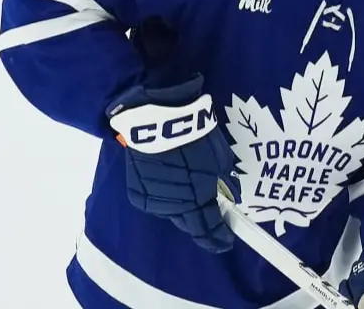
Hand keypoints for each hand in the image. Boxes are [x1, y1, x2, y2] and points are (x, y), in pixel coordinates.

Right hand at [107, 75, 239, 252]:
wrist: (160, 120)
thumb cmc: (198, 138)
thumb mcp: (222, 161)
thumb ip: (224, 184)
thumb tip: (227, 198)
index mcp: (197, 202)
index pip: (208, 231)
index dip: (218, 239)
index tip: (225, 241)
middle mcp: (173, 207)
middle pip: (189, 223)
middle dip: (200, 219)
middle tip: (210, 209)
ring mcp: (152, 200)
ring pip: (171, 211)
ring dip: (181, 205)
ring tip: (186, 185)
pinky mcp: (136, 191)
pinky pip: (156, 199)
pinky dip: (165, 194)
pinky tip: (169, 180)